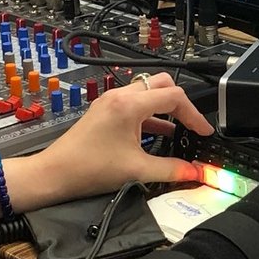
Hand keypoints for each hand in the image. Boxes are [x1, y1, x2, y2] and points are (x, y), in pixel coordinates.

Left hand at [26, 73, 210, 201]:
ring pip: (147, 93)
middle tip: (192, 124)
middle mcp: (120, 96)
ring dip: (164, 109)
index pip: (174, 96)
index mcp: (130, 104)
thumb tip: (195, 172)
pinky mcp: (104, 111)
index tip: (203, 132)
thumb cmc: (89, 168)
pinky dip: (150, 116)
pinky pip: (134, 105)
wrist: (55, 173)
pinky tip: (157, 135)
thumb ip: (171, 170)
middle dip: (181, 104)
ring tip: (179, 131)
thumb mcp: (137, 170)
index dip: (194, 114)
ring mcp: (110, 102)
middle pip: (161, 85)